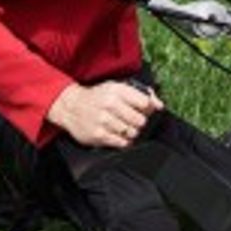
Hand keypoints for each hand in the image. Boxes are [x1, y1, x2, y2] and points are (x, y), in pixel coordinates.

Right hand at [46, 80, 163, 147]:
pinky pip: (121, 142)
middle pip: (140, 120)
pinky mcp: (99, 135)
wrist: (71, 106)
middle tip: (134, 121)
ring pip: (132, 132)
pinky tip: (119, 134)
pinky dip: (124, 141)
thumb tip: (159, 105)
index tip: (145, 110)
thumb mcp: (117, 87)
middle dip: (140, 122)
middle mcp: (110, 104)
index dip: (148, 109)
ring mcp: (104, 120)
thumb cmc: (97, 97)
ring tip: (124, 127)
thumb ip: (141, 94)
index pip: (144, 102)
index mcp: (117, 90)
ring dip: (132, 132)